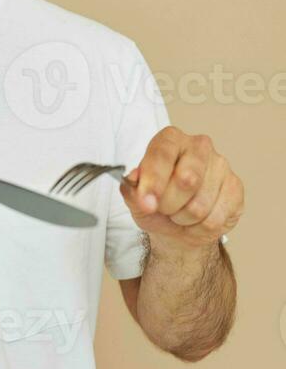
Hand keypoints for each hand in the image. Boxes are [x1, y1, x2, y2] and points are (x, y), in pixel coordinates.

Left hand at [119, 126, 243, 249]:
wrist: (177, 226)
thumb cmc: (156, 203)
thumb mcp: (136, 197)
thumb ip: (131, 188)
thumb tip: (134, 180)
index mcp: (171, 139)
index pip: (162, 154)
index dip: (154, 181)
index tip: (146, 203)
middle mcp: (199, 145)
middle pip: (187, 179)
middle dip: (168, 204)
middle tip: (163, 208)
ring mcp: (221, 166)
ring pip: (200, 205)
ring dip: (182, 219)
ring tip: (179, 214)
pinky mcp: (236, 188)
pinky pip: (214, 219)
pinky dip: (199, 229)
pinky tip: (196, 220)